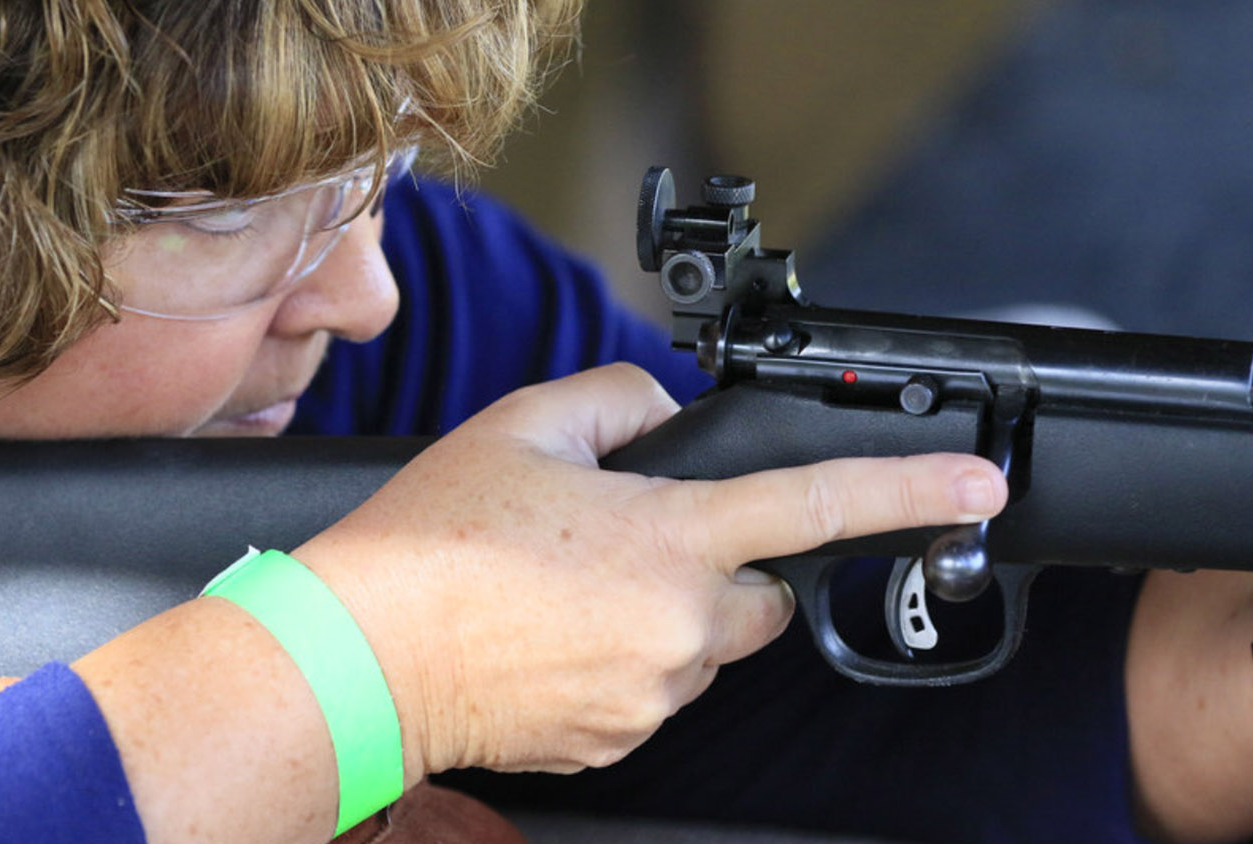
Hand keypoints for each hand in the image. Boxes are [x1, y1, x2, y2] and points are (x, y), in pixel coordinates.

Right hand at [295, 363, 1006, 777]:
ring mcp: (652, 693)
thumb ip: (618, 398)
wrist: (362, 659)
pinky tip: (550, 638)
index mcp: (667, 536)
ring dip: (662, 615)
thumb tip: (667, 418)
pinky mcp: (621, 740)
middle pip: (759, 595)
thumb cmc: (430, 542)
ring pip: (702, 646)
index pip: (813, 504)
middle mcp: (678, 624)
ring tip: (562, 593)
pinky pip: (655, 692)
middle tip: (625, 545)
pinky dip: (624, 662)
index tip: (976, 487)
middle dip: (719, 567)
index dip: (907, 488)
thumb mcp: (521, 427)